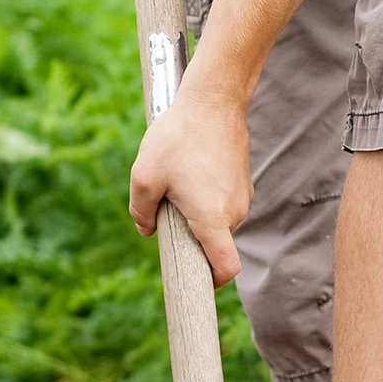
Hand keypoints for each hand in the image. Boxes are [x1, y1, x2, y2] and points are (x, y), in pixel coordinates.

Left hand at [128, 71, 251, 287]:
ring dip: (197, 214)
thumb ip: (139, 211)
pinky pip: (222, 203)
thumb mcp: (144, 175)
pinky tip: (190, 170)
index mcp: (212, 218)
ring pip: (217, 222)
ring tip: (178, 182)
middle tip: (168, 212)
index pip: (226, 268)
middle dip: (191, 239)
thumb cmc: (178, 136)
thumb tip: (145, 230)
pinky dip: (206, 198)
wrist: (213, 98)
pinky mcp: (243, 181)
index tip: (195, 282)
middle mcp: (234, 212)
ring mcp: (242, 196)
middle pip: (215, 244)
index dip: (211, 282)